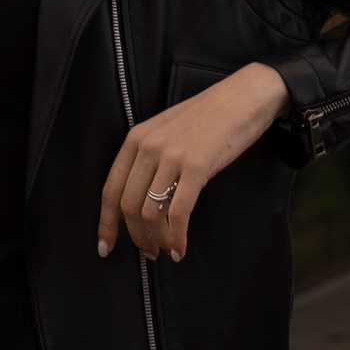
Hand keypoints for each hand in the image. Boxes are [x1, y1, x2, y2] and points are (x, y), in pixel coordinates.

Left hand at [98, 62, 288, 262]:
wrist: (244, 97)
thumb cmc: (209, 117)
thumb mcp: (168, 132)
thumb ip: (150, 160)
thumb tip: (141, 203)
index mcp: (136, 138)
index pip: (110, 189)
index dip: (106, 224)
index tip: (105, 248)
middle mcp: (148, 146)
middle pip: (128, 206)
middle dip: (137, 237)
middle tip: (150, 253)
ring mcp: (171, 155)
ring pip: (150, 213)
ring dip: (158, 240)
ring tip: (169, 249)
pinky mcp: (196, 166)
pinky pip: (178, 212)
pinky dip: (177, 236)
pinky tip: (181, 247)